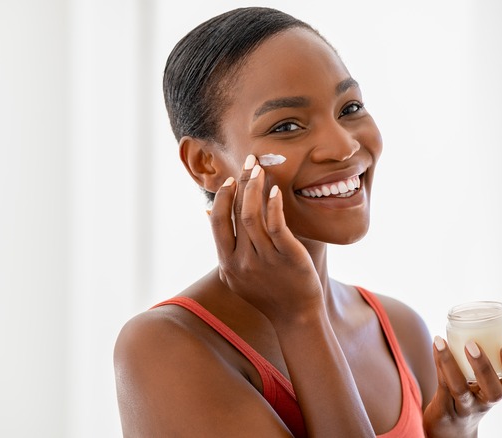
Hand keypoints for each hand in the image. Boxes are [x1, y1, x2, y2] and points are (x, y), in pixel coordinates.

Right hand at [208, 154, 324, 322]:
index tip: (230, 180)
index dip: (222, 198)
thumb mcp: (236, 273)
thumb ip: (224, 244)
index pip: (218, 222)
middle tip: (249, 161)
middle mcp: (242, 261)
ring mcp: (264, 259)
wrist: (295, 315)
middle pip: (236, 214)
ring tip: (260, 169)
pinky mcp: (288, 257)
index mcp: (228, 262)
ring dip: (255, 188)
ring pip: (253, 216)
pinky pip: (276, 227)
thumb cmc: (267, 291)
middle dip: (241, 183)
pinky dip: (273, 206)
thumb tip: (207, 212)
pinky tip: (275, 191)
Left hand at [422, 337, 501, 437]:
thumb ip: (483, 359)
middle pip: (493, 392)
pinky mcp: (444, 409)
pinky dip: (439, 361)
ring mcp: (464, 407)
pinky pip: (441, 384)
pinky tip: (436, 344)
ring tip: (441, 341)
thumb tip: (476, 320)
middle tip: (472, 345)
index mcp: (498, 392)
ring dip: (450, 363)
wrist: (449, 430)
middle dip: (484, 367)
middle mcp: (484, 402)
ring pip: (459, 389)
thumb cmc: (469, 397)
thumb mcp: (481, 383)